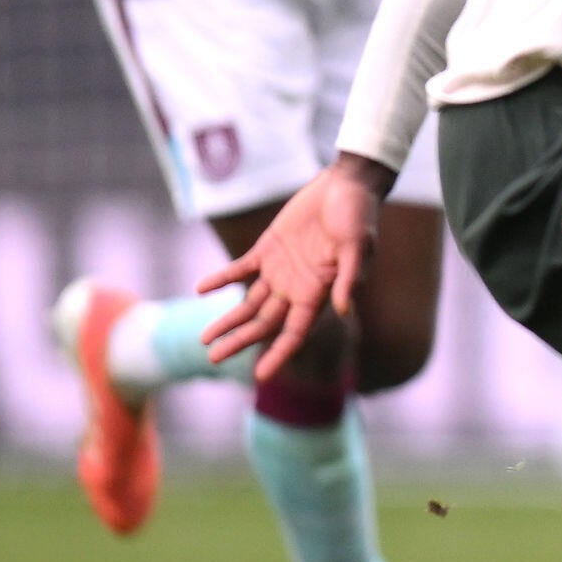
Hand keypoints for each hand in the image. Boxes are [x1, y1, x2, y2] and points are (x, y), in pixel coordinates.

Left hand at [197, 155, 386, 379]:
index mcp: (319, 291)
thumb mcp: (358, 246)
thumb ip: (349, 278)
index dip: (278, 354)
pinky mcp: (268, 248)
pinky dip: (221, 279)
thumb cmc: (359, 216)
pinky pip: (240, 269)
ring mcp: (280, 268)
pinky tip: (202, 289)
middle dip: (240, 341)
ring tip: (204, 339)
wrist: (347, 185)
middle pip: (264, 323)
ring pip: (249, 303)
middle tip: (213, 358)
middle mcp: (297, 286)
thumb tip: (342, 310)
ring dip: (228, 320)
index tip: (260, 376)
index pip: (295, 331)